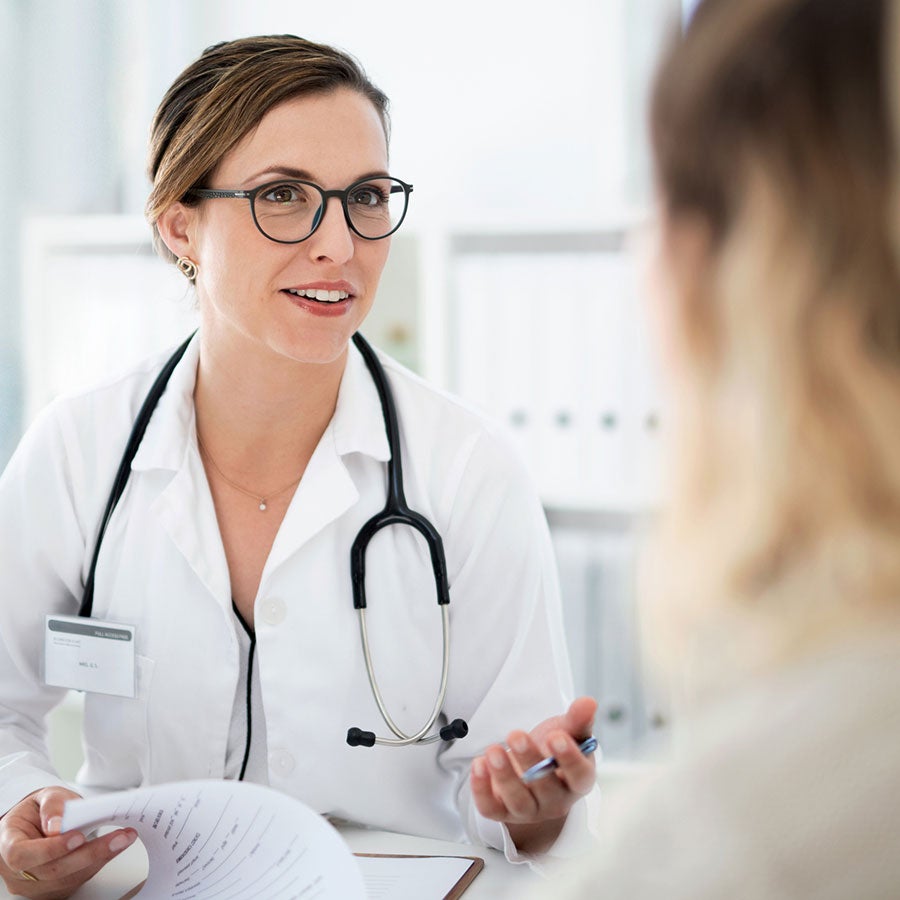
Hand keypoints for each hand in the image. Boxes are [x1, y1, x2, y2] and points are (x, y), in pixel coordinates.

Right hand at [0, 786, 136, 898]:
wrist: (39, 822)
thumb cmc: (39, 810)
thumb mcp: (44, 796)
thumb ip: (52, 805)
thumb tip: (57, 824)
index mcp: (9, 844)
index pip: (22, 855)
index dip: (50, 850)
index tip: (77, 837)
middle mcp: (18, 871)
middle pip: (52, 870)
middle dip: (90, 853)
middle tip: (119, 837)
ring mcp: (35, 884)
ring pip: (67, 878)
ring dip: (100, 858)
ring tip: (124, 838)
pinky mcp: (54, 888)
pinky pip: (76, 880)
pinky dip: (97, 863)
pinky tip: (114, 848)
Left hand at [470, 696, 597, 854]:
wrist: (529, 766)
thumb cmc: (552, 750)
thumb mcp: (567, 731)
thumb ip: (577, 719)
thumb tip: (588, 702)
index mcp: (577, 780)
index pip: (579, 776)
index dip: (569, 759)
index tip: (555, 737)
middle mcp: (556, 800)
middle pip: (546, 788)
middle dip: (529, 761)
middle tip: (516, 735)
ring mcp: (529, 810)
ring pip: (519, 801)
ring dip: (504, 776)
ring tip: (493, 750)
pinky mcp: (503, 811)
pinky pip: (492, 809)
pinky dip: (482, 789)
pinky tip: (478, 765)